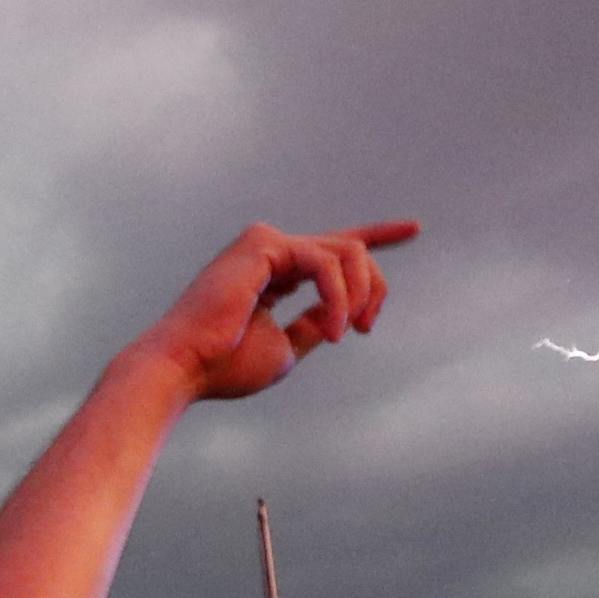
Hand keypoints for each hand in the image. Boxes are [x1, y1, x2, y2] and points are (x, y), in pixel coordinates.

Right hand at [131, 219, 417, 403]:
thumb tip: (343, 311)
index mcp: (273, 273)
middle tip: (365, 329)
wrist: (183, 368)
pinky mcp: (264, 244)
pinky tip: (335, 329)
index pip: (333, 248)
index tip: (415, 229)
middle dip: (372, 287)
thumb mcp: (286, 348)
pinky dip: (338, 297)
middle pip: (349, 249)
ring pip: (345, 251)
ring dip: (357, 296)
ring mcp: (265, 242)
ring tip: (346, 333)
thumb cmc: (224, 367)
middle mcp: (269, 250)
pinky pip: (326, 262)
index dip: (377, 236)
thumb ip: (315, 324)